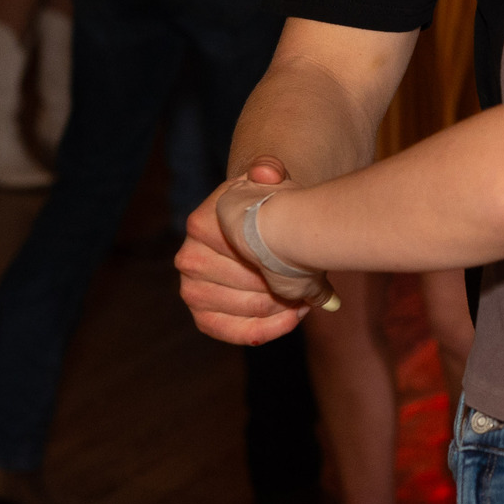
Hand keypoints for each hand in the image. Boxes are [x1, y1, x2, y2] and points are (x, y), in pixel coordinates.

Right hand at [176, 159, 327, 343]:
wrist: (250, 225)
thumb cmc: (264, 206)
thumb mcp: (268, 182)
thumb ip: (268, 171)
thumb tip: (268, 172)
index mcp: (200, 225)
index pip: (245, 252)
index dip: (284, 259)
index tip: (310, 259)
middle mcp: (189, 259)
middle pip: (250, 285)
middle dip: (287, 286)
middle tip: (314, 282)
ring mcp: (191, 290)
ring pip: (247, 309)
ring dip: (283, 307)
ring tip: (307, 296)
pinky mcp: (201, 316)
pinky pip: (231, 331)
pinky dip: (265, 330)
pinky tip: (290, 319)